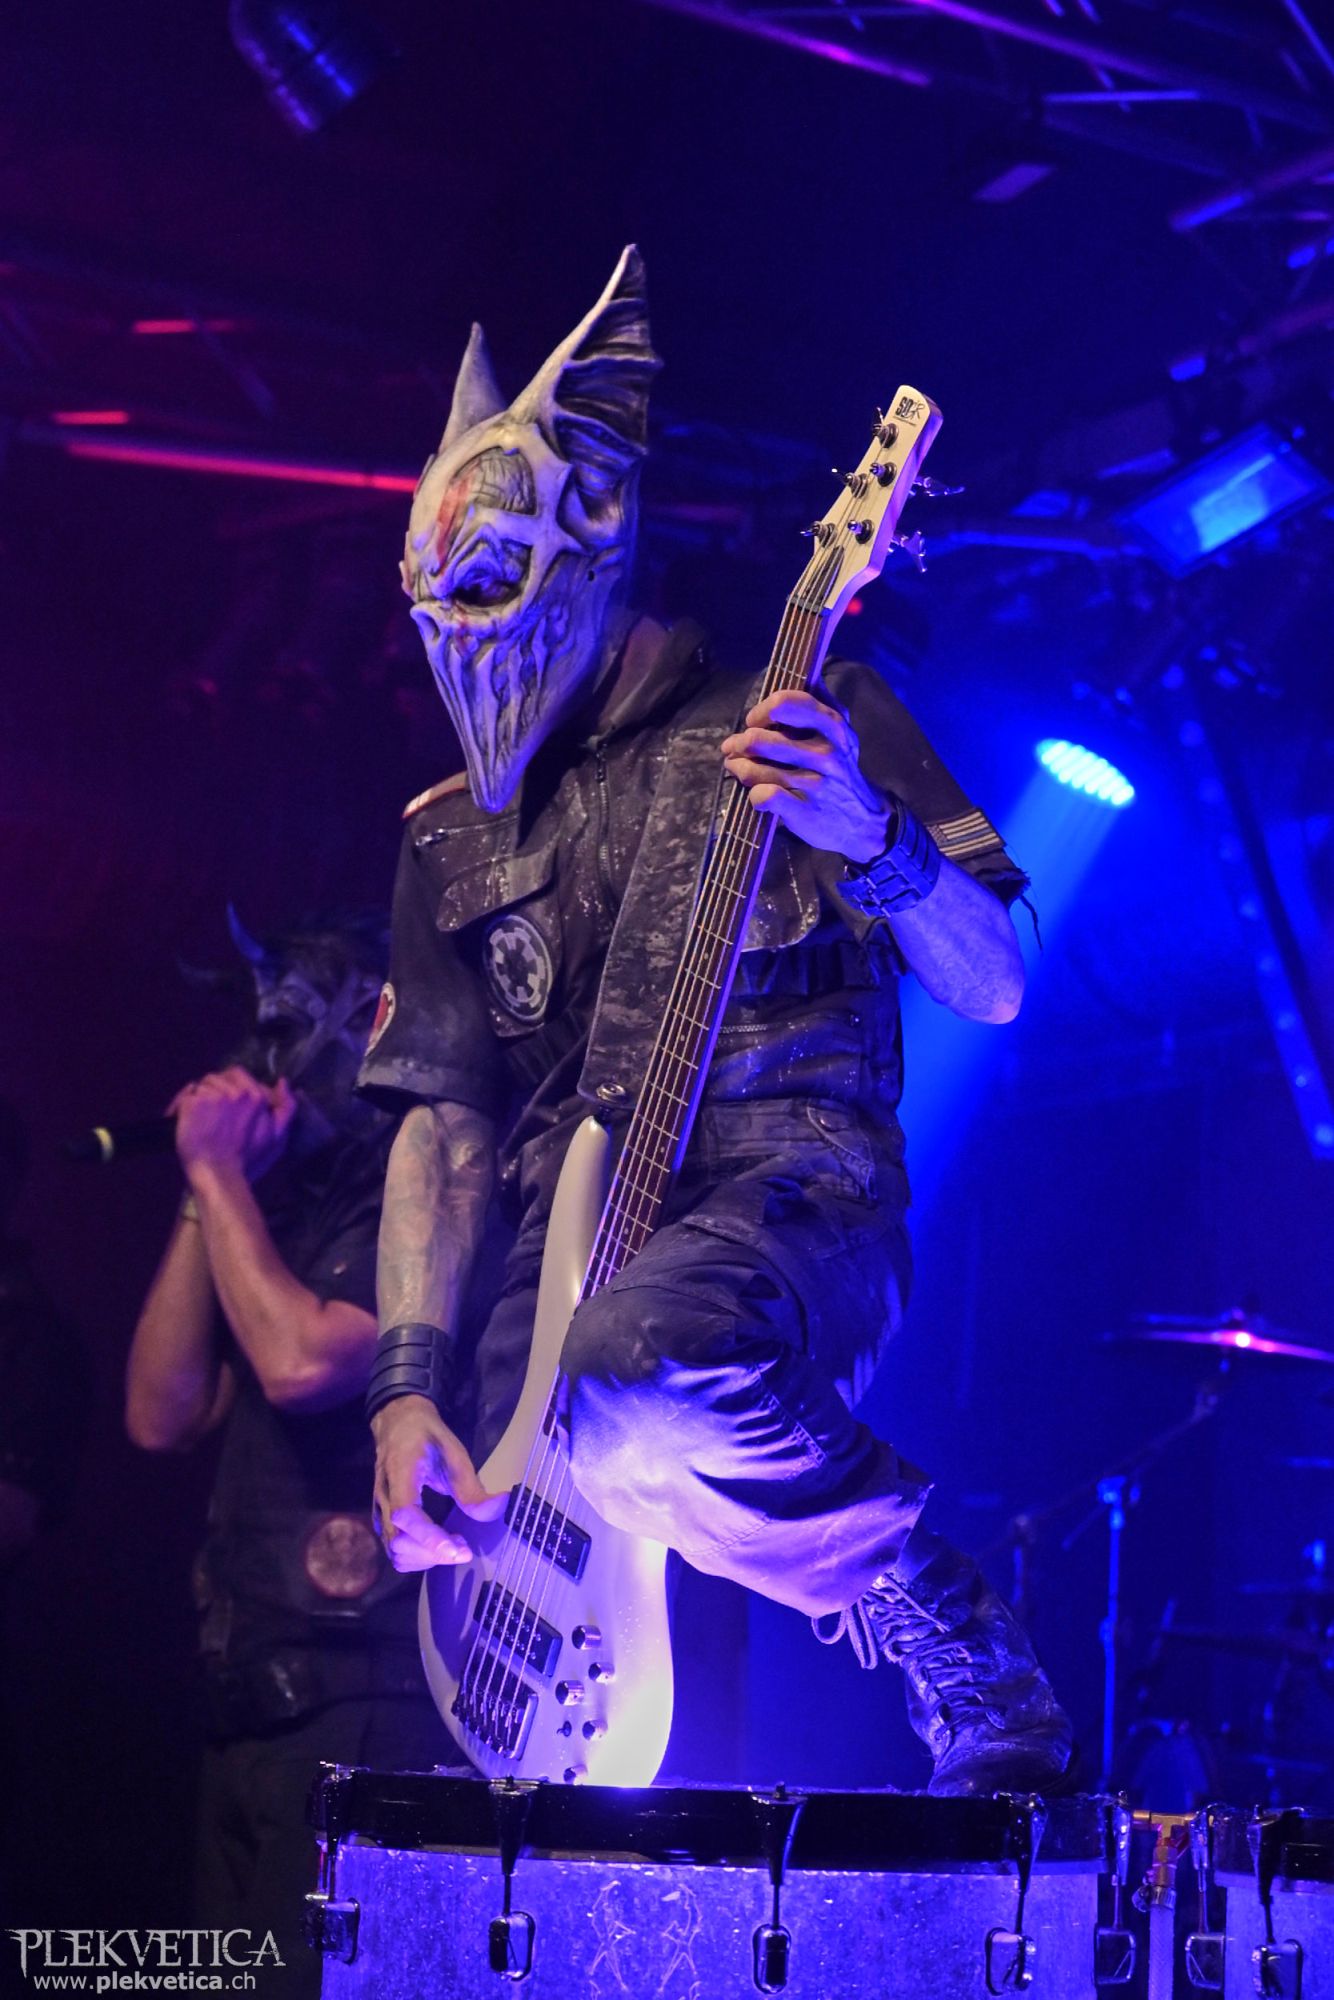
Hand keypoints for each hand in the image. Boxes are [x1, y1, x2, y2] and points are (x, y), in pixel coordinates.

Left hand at [170, 1067, 296, 1184]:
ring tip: (197, 1117)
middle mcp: (236, 1091)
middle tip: (212, 1113)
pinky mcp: (192, 1103)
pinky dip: (180, 1107)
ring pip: (200, 1086)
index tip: (226, 1107)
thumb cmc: (247, 1160)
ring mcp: (213, 1095)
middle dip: (213, 1090)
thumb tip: (283, 1081)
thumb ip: (286, 1108)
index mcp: (257, 1096)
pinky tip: (182, 1119)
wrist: (218, 1174)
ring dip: (198, 1098)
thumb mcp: (277, 1137)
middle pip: (217, 1078)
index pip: (238, 1075)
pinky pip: (184, 1097)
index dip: (230, 1089)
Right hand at [372, 1395, 495, 1571]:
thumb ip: (473, 1487)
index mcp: (400, 1473)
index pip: (406, 1514)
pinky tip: (438, 1546)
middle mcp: (384, 1496)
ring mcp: (379, 1510)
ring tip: (453, 1547)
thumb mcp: (455, 1454)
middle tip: (464, 1549)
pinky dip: (417, 1557)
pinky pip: (394, 1550)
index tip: (457, 1551)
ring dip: (426, 1559)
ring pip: (395, 1551)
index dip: (429, 1538)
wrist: (398, 1423)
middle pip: (399, 1541)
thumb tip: (500, 1508)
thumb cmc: (427, 1436)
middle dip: (434, 1554)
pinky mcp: (382, 1519)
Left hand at [721, 688, 889, 863]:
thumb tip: (805, 670)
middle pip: (761, 740)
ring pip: (757, 769)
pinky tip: (757, 794)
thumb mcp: (842, 735)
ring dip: (739, 768)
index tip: (754, 721)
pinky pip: (765, 796)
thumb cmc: (841, 771)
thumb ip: (820, 705)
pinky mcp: (805, 810)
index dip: (762, 710)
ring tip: (736, 767)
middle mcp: (827, 753)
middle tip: (734, 748)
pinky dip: (754, 795)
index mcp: (834, 727)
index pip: (788, 703)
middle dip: (740, 743)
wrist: (863, 821)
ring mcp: (816, 783)